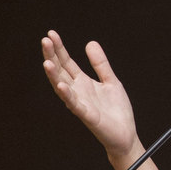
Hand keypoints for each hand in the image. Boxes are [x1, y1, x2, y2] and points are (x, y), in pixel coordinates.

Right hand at [41, 31, 137, 159]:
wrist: (125, 135)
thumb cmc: (116, 111)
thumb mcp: (110, 81)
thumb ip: (100, 64)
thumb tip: (90, 43)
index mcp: (82, 82)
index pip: (66, 62)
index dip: (58, 48)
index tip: (51, 34)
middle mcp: (77, 92)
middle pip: (60, 71)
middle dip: (52, 56)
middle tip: (45, 40)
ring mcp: (80, 103)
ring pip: (62, 87)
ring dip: (53, 75)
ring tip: (46, 62)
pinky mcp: (88, 116)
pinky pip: (75, 104)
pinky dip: (67, 95)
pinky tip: (61, 85)